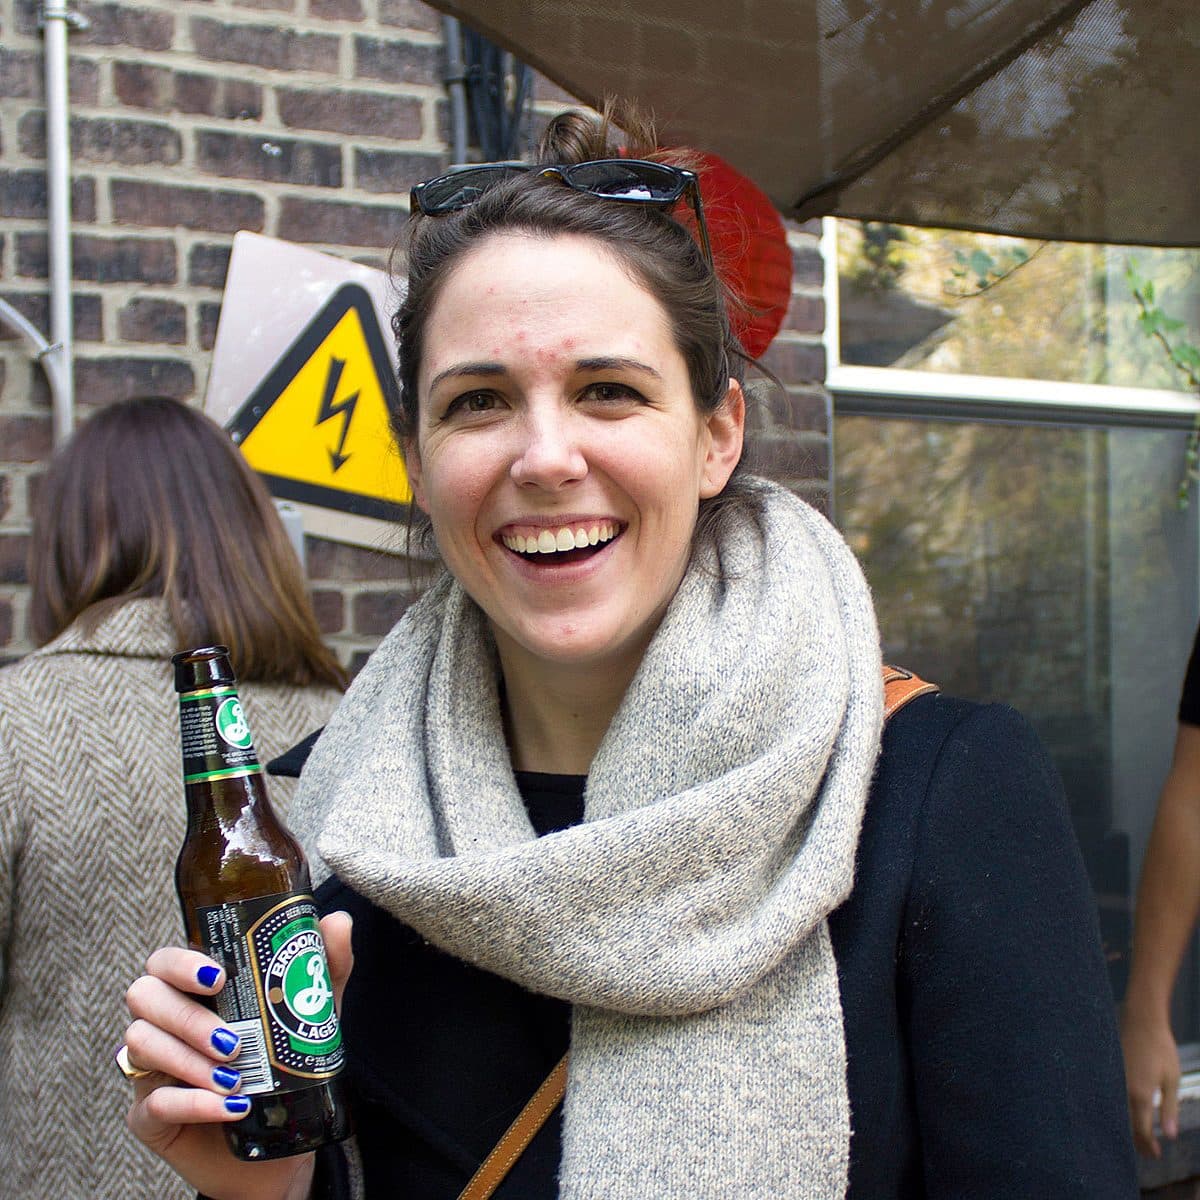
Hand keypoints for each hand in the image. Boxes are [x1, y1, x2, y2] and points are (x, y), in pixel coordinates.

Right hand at [122, 911, 353, 1199]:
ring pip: (140, 1045)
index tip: (218, 977)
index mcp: (193, 990)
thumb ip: (324, 965)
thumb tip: (338, 921)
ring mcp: (151, 1069)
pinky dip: (193, 1104)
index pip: (164, 962)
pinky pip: (152, 1105)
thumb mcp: (313, 1010)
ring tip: (235, 1077)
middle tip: (231, 1038)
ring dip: (188, 1061)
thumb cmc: (286, 1060)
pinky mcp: (148, 1118)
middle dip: (186, 1016)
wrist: (279, 1138)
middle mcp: (164, 1022)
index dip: (180, 964)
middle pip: (143, 996)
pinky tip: (231, 1107)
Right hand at [1121, 1007, 1179, 1157]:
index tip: (1156, 1155)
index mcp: (1141, 1095)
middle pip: (1126, 1126)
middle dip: (1137, 1142)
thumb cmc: (1160, 1048)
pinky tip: (1125, 1115)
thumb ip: (1169, 1109)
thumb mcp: (1172, 1079)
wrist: (1140, 1020)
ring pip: (1116, 1114)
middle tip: (1148, 1153)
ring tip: (1139, 1139)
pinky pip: (1111, 1099)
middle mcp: (1122, 1091)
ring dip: (1126, 1128)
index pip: (1142, 1131)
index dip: (1149, 1146)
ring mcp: (1113, 1081)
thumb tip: (1171, 1136)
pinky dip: (1119, 1112)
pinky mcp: (1108, 1073)